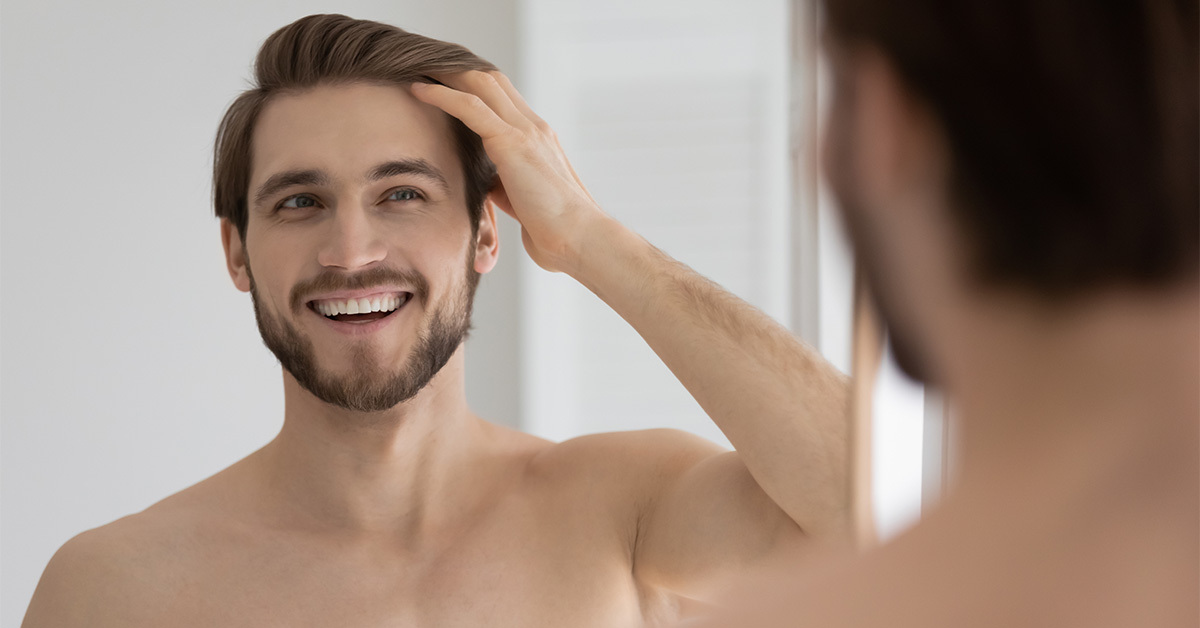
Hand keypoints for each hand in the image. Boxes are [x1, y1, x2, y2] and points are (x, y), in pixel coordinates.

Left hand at [411, 71, 605, 273]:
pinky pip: (470, 108)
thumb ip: (505, 185)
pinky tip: (418, 90)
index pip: (503, 98)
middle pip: (491, 81)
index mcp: (539, 139)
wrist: (580, 240)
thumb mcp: (523, 201)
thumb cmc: (556, 231)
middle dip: (455, 71)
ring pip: (480, 84)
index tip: (445, 83)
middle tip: (423, 67)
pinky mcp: (513, 143)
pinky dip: (441, 95)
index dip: (473, 86)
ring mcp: (526, 131)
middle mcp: (534, 127)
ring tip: (416, 70)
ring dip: (445, 74)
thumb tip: (488, 183)